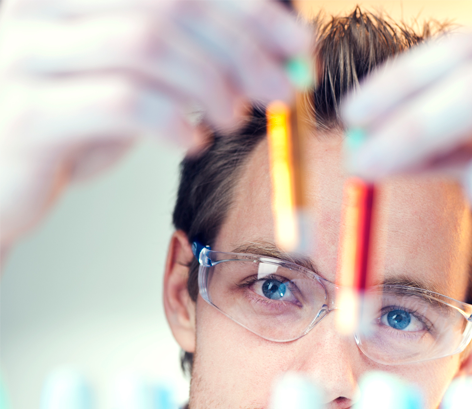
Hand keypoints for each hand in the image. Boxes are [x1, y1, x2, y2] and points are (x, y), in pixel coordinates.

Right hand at [0, 0, 311, 247]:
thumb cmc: (72, 128)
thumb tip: (273, 60)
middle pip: (169, 6)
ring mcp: (27, 53)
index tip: (299, 42)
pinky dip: (175, 121)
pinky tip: (191, 140)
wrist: (0, 184)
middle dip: (243, 49)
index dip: (250, 7)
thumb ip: (184, 61)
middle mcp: (42, 5)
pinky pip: (122, 102)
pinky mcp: (30, 112)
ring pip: (147, 45)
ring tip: (234, 118)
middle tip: (283, 88)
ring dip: (212, 85)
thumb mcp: (130, 82)